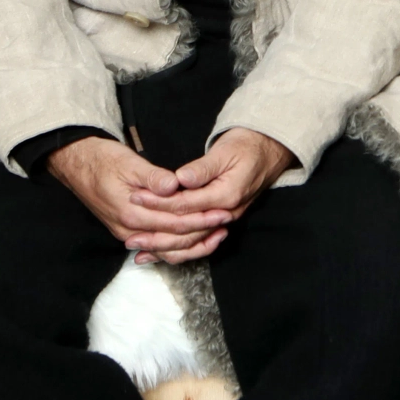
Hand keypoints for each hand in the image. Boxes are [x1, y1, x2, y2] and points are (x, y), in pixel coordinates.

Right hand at [48, 135, 233, 264]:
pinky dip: (177, 246)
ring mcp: (127, 233)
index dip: (200, 218)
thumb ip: (153, 177)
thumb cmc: (102, 160)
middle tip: (226, 222)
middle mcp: (129, 229)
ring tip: (217, 234)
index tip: (221, 211)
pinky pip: (157, 246)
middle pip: (173, 240)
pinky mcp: (129, 231)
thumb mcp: (128, 163)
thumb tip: (174, 185)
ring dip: (193, 244)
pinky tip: (195, 242)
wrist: (77, 165)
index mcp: (130, 213)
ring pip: (166, 249)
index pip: (173, 223)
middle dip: (202, 233)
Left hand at [132, 129, 296, 243]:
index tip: (136, 198)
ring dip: (165, 247)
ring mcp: (225, 218)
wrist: (269, 150)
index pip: (185, 205)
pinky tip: (161, 252)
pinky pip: (199, 239)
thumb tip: (180, 179)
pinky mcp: (221, 219)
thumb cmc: (247, 146)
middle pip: (187, 229)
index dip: (159, 203)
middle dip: (156, 233)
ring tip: (139, 252)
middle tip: (130, 235)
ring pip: (192, 241)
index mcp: (226, 195)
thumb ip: (202, 168)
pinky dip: (179, 248)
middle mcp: (227, 212)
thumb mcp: (225, 151)